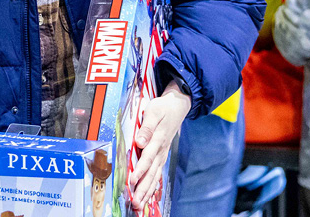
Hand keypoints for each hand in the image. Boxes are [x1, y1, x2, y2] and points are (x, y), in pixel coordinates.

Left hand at [130, 79, 190, 210]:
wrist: (177, 106)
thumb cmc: (163, 108)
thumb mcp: (154, 111)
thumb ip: (147, 128)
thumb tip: (140, 142)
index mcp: (158, 139)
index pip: (147, 157)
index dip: (139, 170)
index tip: (132, 180)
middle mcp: (161, 150)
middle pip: (151, 172)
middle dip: (143, 188)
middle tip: (135, 202)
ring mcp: (162, 154)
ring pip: (154, 176)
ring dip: (147, 191)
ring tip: (139, 204)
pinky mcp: (162, 155)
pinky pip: (157, 173)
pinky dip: (152, 186)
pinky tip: (147, 195)